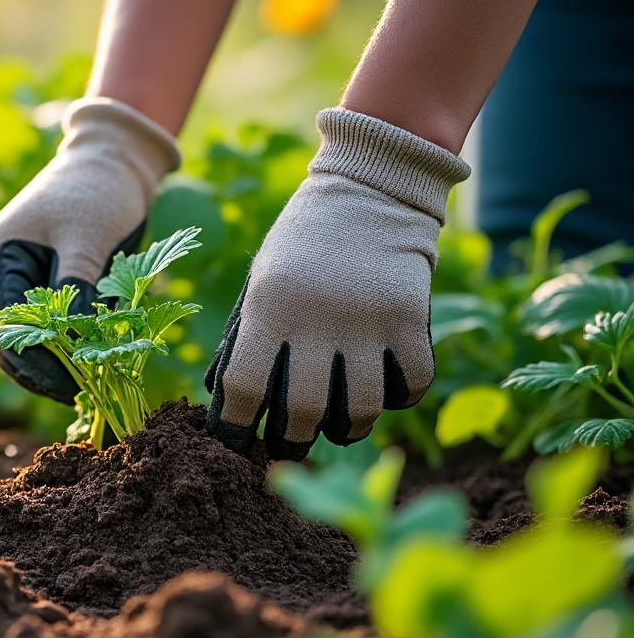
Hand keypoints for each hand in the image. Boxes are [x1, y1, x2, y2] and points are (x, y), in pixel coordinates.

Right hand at [0, 97, 179, 401]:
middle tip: (76, 393)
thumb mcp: (86, 238)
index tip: (60, 383)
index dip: (22, 360)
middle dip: (36, 369)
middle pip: (5, 337)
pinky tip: (97, 360)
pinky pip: (55, 324)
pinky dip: (72, 343)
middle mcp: (5, 270)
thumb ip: (74, 288)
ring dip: (55, 360)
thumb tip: (71, 344)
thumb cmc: (98, 190)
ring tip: (88, 384)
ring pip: (30, 334)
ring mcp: (28, 277)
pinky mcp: (55, 282)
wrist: (119, 161)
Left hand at [205, 108, 470, 459]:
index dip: (234, 428)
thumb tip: (227, 403)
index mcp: (267, 306)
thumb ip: (246, 337)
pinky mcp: (411, 318)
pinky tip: (383, 393)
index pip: (244, 387)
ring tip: (335, 428)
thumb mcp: (261, 281)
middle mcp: (316, 317)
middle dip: (290, 442)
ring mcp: (367, 320)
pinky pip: (411, 386)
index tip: (233, 446)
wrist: (369, 190)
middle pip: (302, 411)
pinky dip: (397, 400)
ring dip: (345, 430)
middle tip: (287, 447)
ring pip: (359, 410)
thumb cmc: (302, 247)